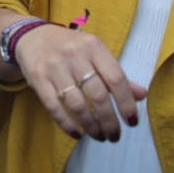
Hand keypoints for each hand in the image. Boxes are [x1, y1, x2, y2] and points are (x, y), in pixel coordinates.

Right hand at [15, 24, 145, 141]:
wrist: (32, 36)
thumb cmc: (70, 48)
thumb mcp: (94, 53)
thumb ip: (115, 74)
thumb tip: (141, 95)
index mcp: (93, 46)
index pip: (116, 78)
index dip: (126, 103)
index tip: (131, 122)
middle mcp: (74, 54)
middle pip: (97, 95)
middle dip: (109, 121)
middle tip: (114, 136)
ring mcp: (54, 66)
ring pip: (76, 104)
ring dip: (90, 125)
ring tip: (99, 136)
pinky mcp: (37, 78)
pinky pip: (54, 106)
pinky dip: (66, 124)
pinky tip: (77, 133)